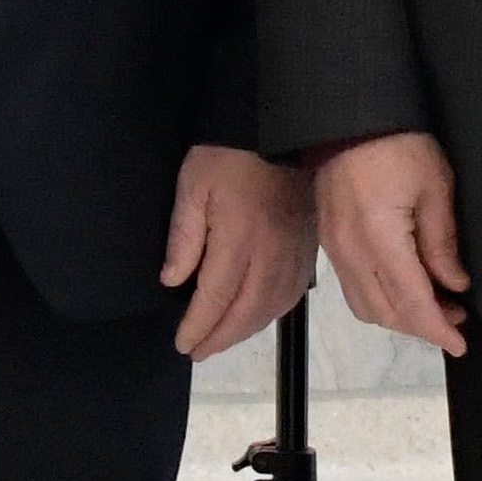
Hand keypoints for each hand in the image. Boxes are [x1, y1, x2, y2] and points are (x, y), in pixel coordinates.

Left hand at [158, 141, 314, 362]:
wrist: (283, 128)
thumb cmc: (229, 154)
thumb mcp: (193, 186)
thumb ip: (184, 236)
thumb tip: (173, 281)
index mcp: (239, 240)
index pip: (216, 298)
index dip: (198, 326)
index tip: (182, 344)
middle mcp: (270, 255)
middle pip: (246, 311)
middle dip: (220, 337)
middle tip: (198, 352)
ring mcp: (294, 252)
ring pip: (271, 307)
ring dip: (246, 330)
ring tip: (222, 339)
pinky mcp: (308, 247)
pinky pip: (292, 293)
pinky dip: (272, 313)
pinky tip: (257, 316)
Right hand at [312, 129, 466, 354]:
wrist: (348, 116)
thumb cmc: (397, 144)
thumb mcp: (435, 187)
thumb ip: (443, 243)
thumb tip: (455, 285)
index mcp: (379, 239)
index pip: (411, 302)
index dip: (437, 329)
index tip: (460, 344)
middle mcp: (350, 252)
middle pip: (386, 313)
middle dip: (423, 326)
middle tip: (457, 319)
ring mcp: (334, 249)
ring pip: (366, 306)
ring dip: (401, 316)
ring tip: (435, 305)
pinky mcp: (328, 241)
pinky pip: (353, 287)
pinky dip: (381, 299)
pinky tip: (405, 288)